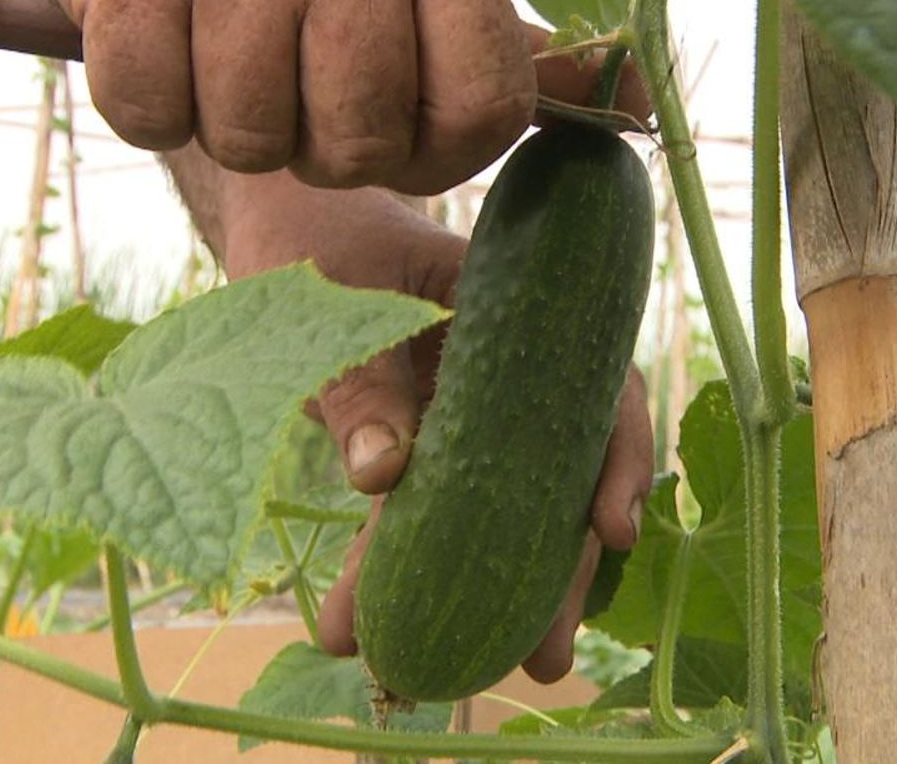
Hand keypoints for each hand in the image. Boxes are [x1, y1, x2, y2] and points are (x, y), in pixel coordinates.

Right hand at [6, 0, 605, 192]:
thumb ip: (514, 57)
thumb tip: (646, 111)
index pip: (485, 114)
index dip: (437, 151)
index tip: (397, 115)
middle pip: (362, 143)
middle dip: (324, 144)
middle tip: (295, 81)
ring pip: (254, 140)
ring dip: (235, 124)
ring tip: (229, 50)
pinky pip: (152, 114)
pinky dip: (153, 105)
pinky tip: (165, 38)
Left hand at [200, 167, 652, 683]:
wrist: (283, 223)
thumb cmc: (320, 239)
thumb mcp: (337, 302)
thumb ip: (362, 381)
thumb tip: (385, 474)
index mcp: (519, 315)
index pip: (594, 389)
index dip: (613, 462)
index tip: (611, 531)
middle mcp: (511, 372)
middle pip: (556, 476)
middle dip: (554, 573)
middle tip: (544, 657)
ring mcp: (469, 415)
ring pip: (498, 510)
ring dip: (486, 591)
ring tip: (466, 673)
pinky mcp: (423, 448)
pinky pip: (432, 515)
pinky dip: (413, 569)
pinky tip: (392, 627)